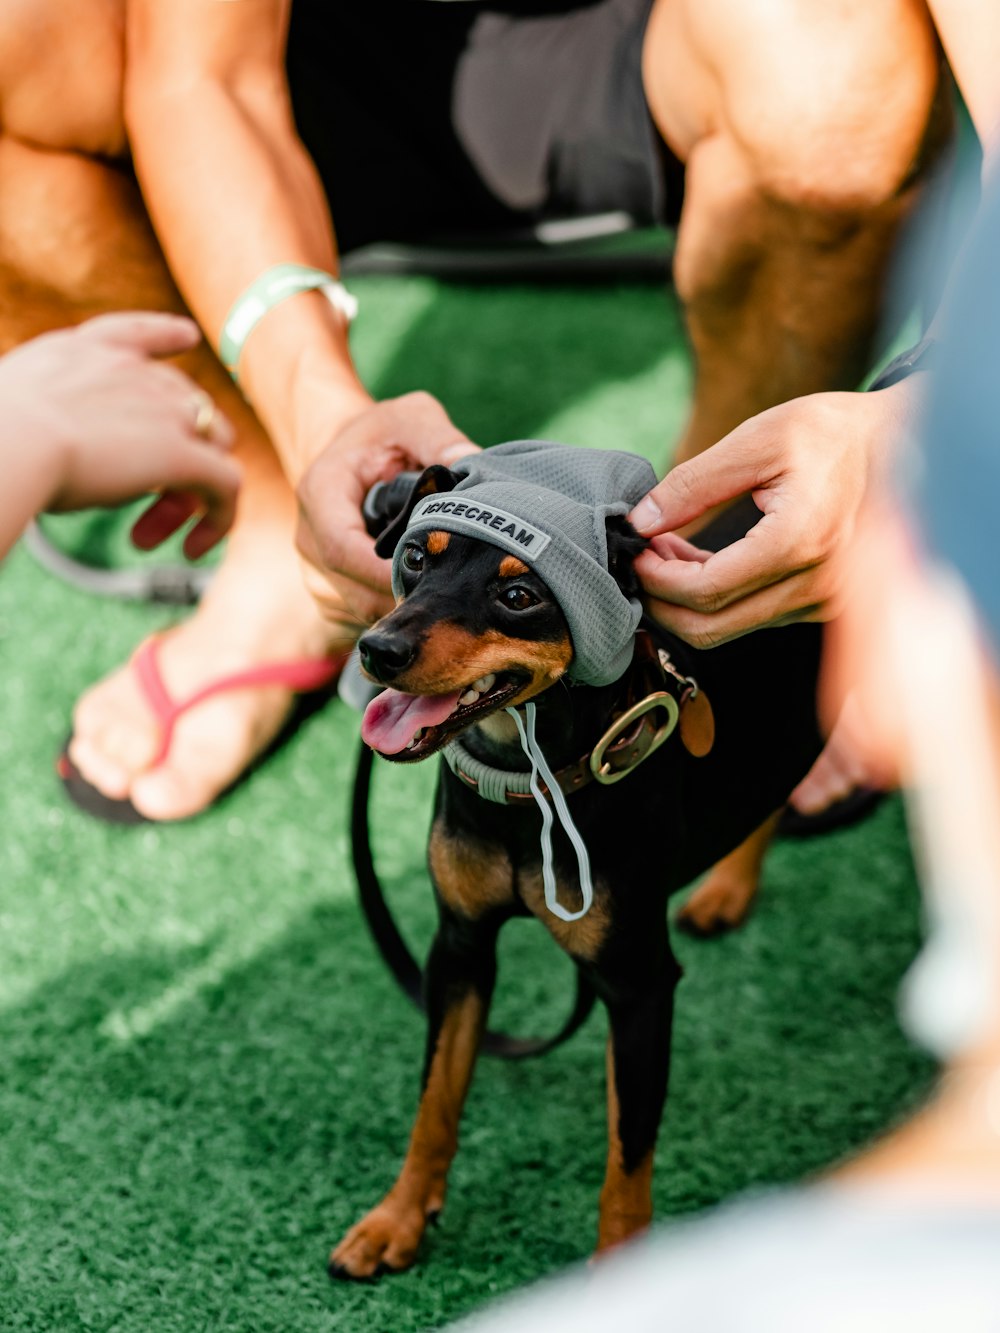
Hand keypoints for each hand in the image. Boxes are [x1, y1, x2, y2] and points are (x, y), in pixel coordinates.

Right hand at [1, 312, 238, 556]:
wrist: (10, 441)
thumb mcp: (14, 409)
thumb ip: (45, 415)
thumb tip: (46, 446)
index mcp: (85, 352)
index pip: (137, 334)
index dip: (165, 335)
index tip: (185, 337)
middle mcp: (136, 373)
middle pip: (181, 409)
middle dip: (167, 457)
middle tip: (130, 512)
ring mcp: (166, 410)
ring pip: (209, 448)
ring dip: (183, 496)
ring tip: (145, 536)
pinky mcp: (184, 453)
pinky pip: (227, 485)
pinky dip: (219, 519)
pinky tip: (192, 549)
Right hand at [296, 391, 476, 625]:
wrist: (350, 452)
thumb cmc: (383, 434)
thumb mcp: (412, 419)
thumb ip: (441, 439)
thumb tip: (471, 466)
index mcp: (320, 494)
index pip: (341, 549)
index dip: (382, 573)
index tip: (429, 581)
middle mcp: (309, 539)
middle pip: (352, 590)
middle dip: (403, 598)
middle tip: (455, 598)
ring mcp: (315, 570)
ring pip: (358, 609)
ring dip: (401, 609)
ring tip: (447, 597)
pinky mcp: (330, 592)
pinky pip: (361, 615)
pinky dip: (394, 611)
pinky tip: (427, 597)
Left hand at [628, 384, 921, 646]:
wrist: (906, 443)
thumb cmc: (835, 434)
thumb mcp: (759, 439)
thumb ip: (695, 483)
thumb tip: (641, 520)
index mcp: (800, 541)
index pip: (706, 589)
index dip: (657, 577)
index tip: (637, 548)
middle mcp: (817, 584)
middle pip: (711, 627)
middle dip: (663, 599)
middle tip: (643, 558)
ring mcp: (823, 602)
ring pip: (730, 629)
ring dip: (688, 599)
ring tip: (669, 550)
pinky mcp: (823, 605)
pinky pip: (755, 618)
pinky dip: (718, 598)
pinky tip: (702, 559)